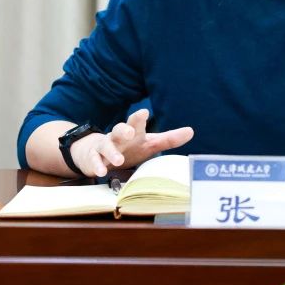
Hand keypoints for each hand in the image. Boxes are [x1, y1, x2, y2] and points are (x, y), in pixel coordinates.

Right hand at [69, 108, 193, 177]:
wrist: (96, 151)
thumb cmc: (129, 147)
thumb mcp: (149, 143)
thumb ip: (169, 139)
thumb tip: (191, 131)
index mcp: (133, 132)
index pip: (137, 123)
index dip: (139, 117)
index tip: (144, 112)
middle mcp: (118, 137)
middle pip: (119, 129)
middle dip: (124, 129)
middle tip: (130, 132)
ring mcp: (104, 146)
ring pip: (106, 145)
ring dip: (112, 153)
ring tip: (119, 161)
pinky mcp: (93, 158)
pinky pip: (94, 161)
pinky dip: (97, 166)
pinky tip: (101, 172)